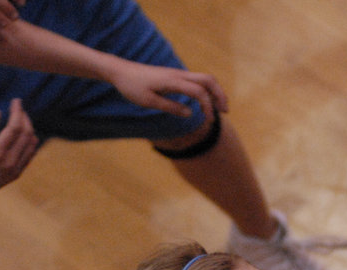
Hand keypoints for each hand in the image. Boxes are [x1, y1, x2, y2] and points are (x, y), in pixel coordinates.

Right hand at [0, 98, 37, 211]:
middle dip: (24, 118)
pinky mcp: (15, 175)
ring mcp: (14, 171)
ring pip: (31, 145)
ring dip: (29, 129)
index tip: (16, 100)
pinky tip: (23, 134)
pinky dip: (29, 142)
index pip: (14, 128)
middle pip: (26, 134)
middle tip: (18, 108)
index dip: (17, 112)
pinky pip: (29, 155)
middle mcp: (9, 163)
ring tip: (20, 119)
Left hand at [107, 62, 228, 119]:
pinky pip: (196, 81)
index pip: (199, 91)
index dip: (207, 106)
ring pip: (204, 78)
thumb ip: (170, 107)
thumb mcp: (149, 101)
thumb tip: (190, 113)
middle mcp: (179, 74)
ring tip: (220, 108)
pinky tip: (205, 102)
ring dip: (215, 92)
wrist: (121, 71)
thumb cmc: (132, 87)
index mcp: (173, 81)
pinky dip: (206, 90)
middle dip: (220, 94)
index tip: (207, 121)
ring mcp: (178, 74)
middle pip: (208, 80)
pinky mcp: (174, 76)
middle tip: (225, 111)